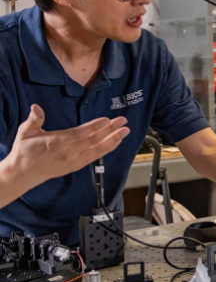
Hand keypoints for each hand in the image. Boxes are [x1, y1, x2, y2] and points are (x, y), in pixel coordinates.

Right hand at [7, 104, 129, 184]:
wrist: (23, 173)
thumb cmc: (25, 151)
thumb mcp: (25, 133)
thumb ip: (34, 120)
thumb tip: (36, 108)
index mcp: (56, 143)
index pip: (79, 134)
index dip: (94, 127)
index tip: (107, 120)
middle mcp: (67, 153)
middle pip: (92, 140)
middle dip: (110, 130)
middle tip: (123, 121)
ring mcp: (73, 161)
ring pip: (97, 149)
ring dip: (113, 140)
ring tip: (125, 131)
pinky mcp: (76, 166)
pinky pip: (95, 157)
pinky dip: (107, 149)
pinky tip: (116, 142)